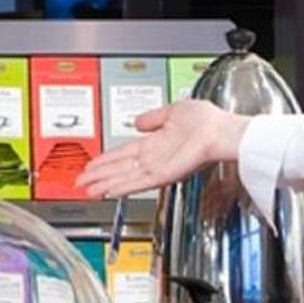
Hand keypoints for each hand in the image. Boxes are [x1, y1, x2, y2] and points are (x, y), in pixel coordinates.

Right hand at [75, 99, 249, 198]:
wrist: (223, 131)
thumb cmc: (208, 121)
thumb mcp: (173, 111)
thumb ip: (153, 117)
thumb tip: (138, 120)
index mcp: (156, 142)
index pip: (124, 153)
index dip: (105, 159)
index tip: (90, 164)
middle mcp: (155, 157)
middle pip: (120, 168)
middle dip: (98, 175)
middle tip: (80, 182)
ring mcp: (160, 167)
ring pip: (125, 178)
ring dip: (105, 184)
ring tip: (87, 190)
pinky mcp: (166, 175)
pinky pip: (139, 183)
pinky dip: (123, 187)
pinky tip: (109, 191)